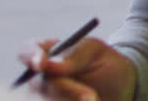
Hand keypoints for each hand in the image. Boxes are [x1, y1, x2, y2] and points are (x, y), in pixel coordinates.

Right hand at [18, 37, 135, 100]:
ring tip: (96, 99)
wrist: (120, 91)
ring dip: (74, 100)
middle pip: (39, 85)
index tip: (41, 63)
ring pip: (49, 100)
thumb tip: (50, 64)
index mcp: (48, 53)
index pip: (27, 51)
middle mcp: (39, 78)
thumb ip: (74, 54)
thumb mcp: (97, 53)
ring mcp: (44, 96)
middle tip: (91, 97)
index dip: (30, 56)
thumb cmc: (106, 65)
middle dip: (68, 90)